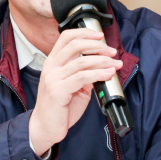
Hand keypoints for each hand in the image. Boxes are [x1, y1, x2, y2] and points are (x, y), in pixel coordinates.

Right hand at [29, 28, 121, 156]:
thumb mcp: (74, 86)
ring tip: (115, 65)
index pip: (66, 37)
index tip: (100, 36)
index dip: (84, 33)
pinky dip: (99, 74)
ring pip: (82, 61)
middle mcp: (51, 67)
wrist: (45, 127)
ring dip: (102, 61)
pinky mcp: (58, 91)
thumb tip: (102, 66)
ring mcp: (53, 78)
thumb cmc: (59, 107)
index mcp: (53, 62)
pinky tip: (108, 75)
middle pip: (74, 45)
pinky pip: (82, 77)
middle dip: (97, 46)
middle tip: (112, 51)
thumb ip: (84, 74)